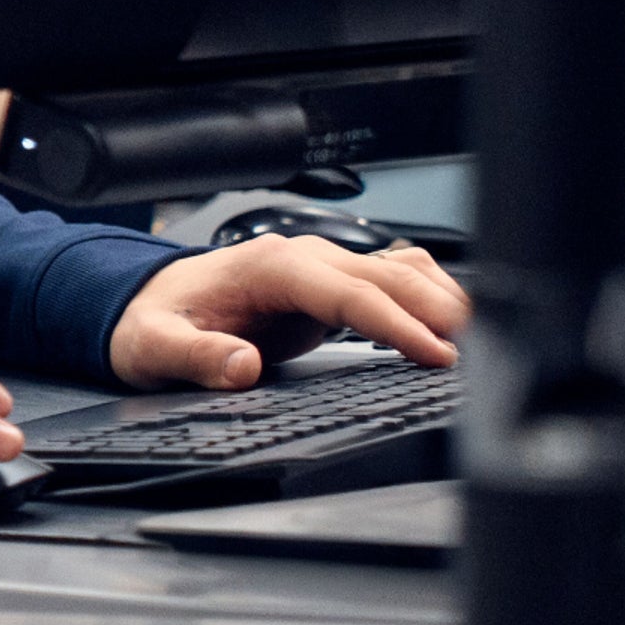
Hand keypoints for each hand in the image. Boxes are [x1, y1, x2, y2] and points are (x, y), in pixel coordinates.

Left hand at [108, 234, 469, 389]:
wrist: (143, 300)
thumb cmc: (151, 320)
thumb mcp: (154, 346)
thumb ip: (195, 358)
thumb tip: (243, 367)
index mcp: (269, 267)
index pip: (350, 292)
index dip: (397, 323)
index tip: (435, 354)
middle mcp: (302, 258)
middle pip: (388, 276)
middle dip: (436, 310)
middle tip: (480, 352)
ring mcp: (319, 267)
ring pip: (397, 270)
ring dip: (440, 298)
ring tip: (482, 338)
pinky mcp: (327, 285)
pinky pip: (388, 278)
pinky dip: (426, 293)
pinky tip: (452, 318)